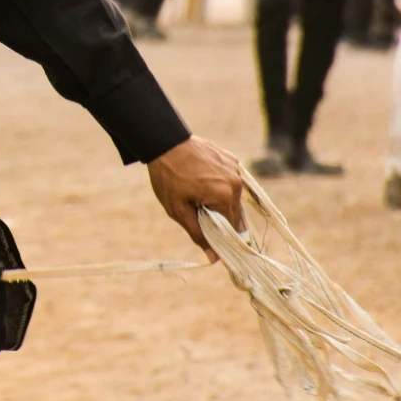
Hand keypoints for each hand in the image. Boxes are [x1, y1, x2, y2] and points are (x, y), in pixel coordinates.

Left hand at [146, 136, 246, 257]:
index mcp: (224, 196)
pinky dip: (221, 186)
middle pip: (235, 213)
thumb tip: (215, 258)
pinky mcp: (232, 160)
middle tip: (200, 215)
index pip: (232, 228)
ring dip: (221, 202)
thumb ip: (198, 234)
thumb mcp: (178, 210)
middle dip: (220, 219)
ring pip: (234, 197)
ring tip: (199, 196)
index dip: (221, 237)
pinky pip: (231, 181)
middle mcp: (235, 183)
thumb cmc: (168, 177)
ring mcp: (235, 169)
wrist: (164, 142)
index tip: (211, 241)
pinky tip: (203, 182)